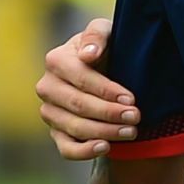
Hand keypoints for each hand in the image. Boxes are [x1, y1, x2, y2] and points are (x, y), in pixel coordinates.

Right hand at [39, 18, 139, 160]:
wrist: (105, 66)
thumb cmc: (106, 47)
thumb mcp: (106, 32)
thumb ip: (97, 34)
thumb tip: (87, 54)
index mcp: (56, 60)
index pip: (81, 79)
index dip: (107, 90)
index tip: (131, 98)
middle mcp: (47, 87)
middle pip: (78, 105)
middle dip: (109, 113)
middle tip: (136, 117)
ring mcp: (50, 111)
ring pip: (74, 127)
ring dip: (104, 132)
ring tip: (131, 132)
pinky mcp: (56, 131)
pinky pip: (65, 148)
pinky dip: (84, 152)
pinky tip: (105, 147)